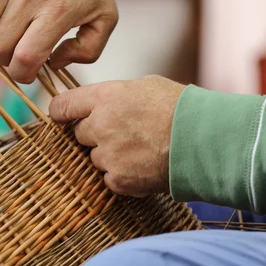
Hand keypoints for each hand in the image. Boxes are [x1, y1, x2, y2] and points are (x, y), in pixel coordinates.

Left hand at [49, 76, 184, 196]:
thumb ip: (115, 95)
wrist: (204, 139)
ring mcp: (108, 155)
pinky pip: (109, 178)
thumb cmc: (180, 107)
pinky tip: (143, 164)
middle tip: (122, 132)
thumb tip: (101, 102)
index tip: (61, 116)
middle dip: (95, 134)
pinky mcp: (119, 179)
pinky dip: (122, 175)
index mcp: (104, 98)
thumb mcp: (144, 86)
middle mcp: (100, 126)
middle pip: (79, 134)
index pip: (62, 105)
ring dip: (110, 155)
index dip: (60, 111)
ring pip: (95, 158)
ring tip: (139, 149)